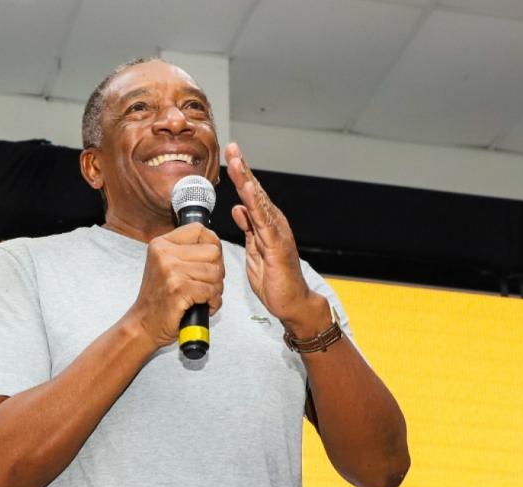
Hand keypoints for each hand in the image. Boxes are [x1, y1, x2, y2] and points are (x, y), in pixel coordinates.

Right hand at [127, 222, 224, 348]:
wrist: (143, 325)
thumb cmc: (159, 299)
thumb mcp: (166, 266)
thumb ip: (186, 253)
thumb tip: (216, 246)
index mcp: (161, 244)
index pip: (200, 230)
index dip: (213, 245)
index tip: (211, 261)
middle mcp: (164, 253)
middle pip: (213, 252)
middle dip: (218, 271)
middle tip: (208, 284)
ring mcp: (170, 271)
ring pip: (215, 272)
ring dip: (216, 289)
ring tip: (205, 297)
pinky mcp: (178, 289)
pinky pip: (211, 290)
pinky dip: (214, 302)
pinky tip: (205, 306)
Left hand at [226, 142, 328, 335]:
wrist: (291, 303)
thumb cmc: (274, 280)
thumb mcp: (254, 251)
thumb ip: (248, 229)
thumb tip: (237, 208)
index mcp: (266, 224)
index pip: (251, 196)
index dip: (241, 175)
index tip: (231, 156)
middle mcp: (274, 223)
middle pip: (255, 191)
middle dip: (244, 169)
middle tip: (233, 147)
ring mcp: (277, 232)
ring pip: (259, 201)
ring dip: (248, 180)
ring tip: (238, 161)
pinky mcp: (277, 245)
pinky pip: (264, 221)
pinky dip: (256, 205)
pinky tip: (247, 191)